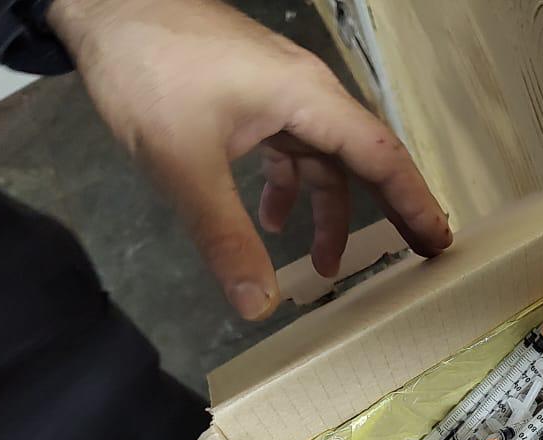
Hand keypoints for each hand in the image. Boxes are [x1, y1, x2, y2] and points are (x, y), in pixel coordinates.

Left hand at [48, 0, 451, 319]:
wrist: (101, 4)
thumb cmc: (149, 71)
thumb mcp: (184, 165)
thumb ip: (225, 238)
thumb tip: (259, 307)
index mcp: (308, 99)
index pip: (381, 158)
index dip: (415, 204)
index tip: (440, 245)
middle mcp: (307, 94)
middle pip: (363, 159)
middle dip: (388, 211)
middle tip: (416, 259)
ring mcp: (279, 93)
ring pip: (324, 159)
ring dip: (327, 211)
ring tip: (324, 267)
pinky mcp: (252, 95)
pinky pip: (290, 148)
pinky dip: (288, 186)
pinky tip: (266, 221)